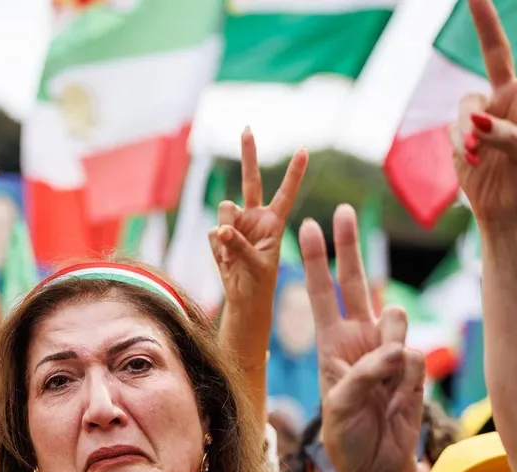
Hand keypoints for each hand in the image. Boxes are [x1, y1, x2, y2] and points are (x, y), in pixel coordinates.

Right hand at [210, 128, 306, 301]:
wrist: (243, 299)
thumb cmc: (259, 284)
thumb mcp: (256, 266)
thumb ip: (239, 246)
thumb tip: (219, 230)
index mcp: (274, 222)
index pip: (286, 192)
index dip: (294, 172)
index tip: (304, 149)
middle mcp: (255, 217)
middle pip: (250, 180)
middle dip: (248, 153)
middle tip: (247, 128)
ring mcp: (235, 224)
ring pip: (225, 209)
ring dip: (227, 228)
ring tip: (233, 253)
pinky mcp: (218, 235)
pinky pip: (212, 233)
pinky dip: (217, 248)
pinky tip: (225, 260)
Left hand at [301, 205, 424, 471]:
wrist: (379, 468)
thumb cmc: (348, 438)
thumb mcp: (340, 406)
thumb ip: (363, 375)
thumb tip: (398, 350)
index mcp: (332, 345)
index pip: (321, 295)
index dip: (313, 262)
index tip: (304, 226)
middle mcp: (359, 340)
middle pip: (354, 282)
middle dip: (347, 247)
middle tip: (342, 210)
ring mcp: (389, 351)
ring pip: (393, 317)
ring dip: (387, 339)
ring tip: (382, 377)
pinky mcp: (414, 368)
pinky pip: (414, 357)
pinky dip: (405, 378)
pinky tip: (397, 399)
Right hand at [451, 0, 516, 222]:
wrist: (509, 216)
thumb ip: (509, 136)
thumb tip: (475, 121)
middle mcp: (511, 100)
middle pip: (494, 53)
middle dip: (484, 22)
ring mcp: (484, 117)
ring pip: (466, 104)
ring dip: (468, 130)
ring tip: (478, 156)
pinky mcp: (462, 137)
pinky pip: (455, 130)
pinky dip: (461, 145)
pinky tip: (472, 162)